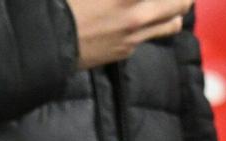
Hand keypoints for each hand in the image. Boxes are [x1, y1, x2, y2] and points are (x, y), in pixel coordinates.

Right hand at [68, 0, 191, 69]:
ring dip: (174, 11)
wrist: (43, 43)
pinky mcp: (125, 51)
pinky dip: (149, 28)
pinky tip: (137, 23)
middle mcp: (140, 11)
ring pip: (175, 22)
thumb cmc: (65, 5)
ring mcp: (135, 34)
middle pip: (182, 1)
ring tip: (165, 6)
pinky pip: (149, 37)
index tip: (138, 0)